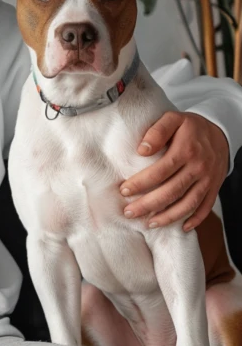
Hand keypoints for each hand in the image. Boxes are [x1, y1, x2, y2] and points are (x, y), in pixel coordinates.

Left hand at [119, 111, 228, 231]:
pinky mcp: (214, 187)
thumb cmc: (189, 126)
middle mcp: (198, 167)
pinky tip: (180, 227)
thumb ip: (157, 131)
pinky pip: (205, 207)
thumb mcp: (173, 118)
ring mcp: (207, 180)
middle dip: (148, 205)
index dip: (141, 183)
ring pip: (188, 203)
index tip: (124, 190)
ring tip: (149, 223)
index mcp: (186, 150)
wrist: (221, 132)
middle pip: (172, 191)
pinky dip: (194, 219)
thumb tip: (141, 150)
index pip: (160, 171)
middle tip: (129, 212)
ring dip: (168, 217)